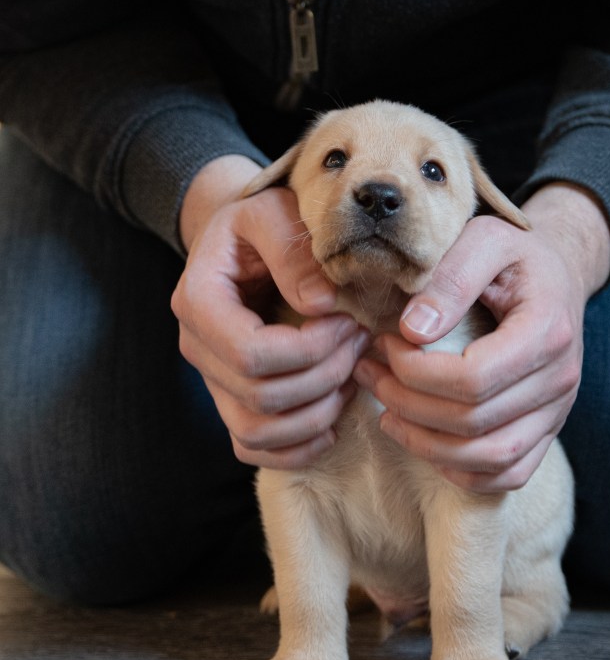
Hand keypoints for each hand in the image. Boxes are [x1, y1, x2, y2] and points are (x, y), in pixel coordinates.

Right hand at [171, 156, 369, 468]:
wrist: (243, 240)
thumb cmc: (261, 220)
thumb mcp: (272, 212)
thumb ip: (292, 250)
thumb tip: (320, 304)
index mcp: (199, 301)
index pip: (251, 353)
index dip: (310, 348)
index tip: (348, 319)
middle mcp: (197, 347)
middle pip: (261, 396)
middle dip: (326, 375)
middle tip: (362, 339)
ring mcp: (212, 379)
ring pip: (257, 431)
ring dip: (317, 414)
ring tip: (352, 376)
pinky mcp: (231, 400)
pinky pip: (253, 447)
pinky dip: (296, 446)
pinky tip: (333, 421)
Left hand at [354, 184, 609, 493]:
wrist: (558, 275)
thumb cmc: (513, 255)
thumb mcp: (484, 239)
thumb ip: (450, 278)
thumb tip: (413, 331)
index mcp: (548, 331)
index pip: (474, 378)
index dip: (417, 372)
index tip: (384, 343)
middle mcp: (561, 380)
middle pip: (474, 422)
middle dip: (408, 404)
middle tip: (370, 372)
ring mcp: (558, 412)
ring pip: (489, 459)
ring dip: (425, 444)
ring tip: (385, 412)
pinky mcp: (547, 431)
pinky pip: (507, 475)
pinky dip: (460, 471)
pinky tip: (423, 440)